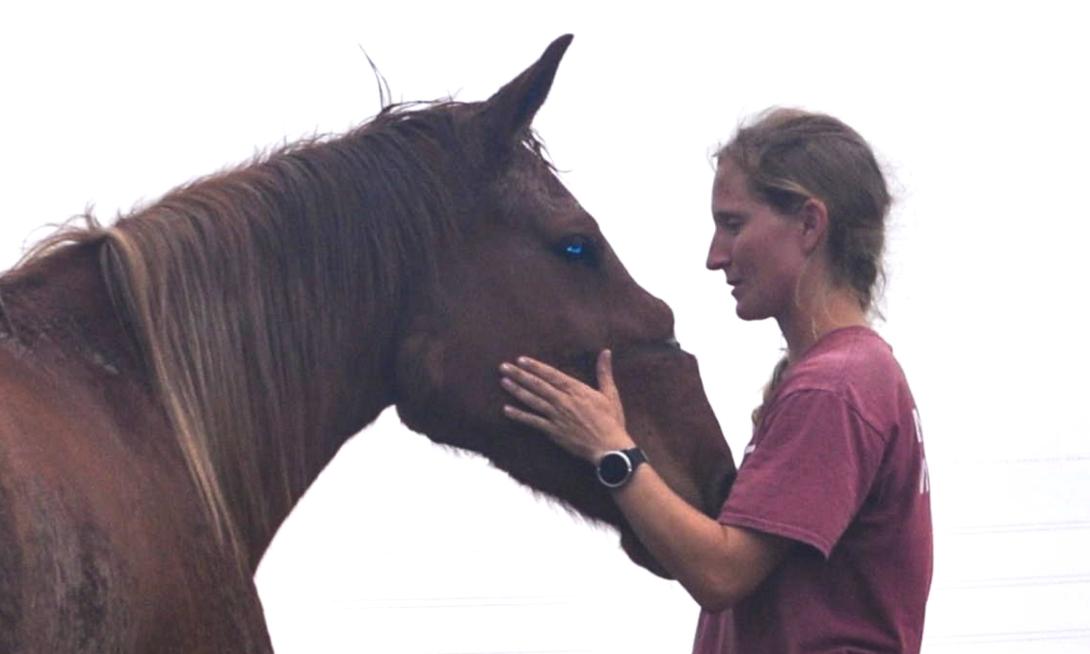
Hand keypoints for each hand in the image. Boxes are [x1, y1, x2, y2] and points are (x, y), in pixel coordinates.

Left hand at [499, 349, 634, 462]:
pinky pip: (533, 422)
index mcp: (577, 390)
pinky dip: (519, 415)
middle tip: (503, 366)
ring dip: (516, 390)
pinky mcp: (553, 431)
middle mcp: (564, 401)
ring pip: (533, 400)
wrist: (609, 448)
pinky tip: (506, 409)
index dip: (535, 366)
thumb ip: (604, 372)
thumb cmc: (611, 421)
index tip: (521, 359)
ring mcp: (557, 416)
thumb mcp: (610, 393)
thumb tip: (606, 352)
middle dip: (519, 375)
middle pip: (538, 385)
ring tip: (503, 381)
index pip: (552, 374)